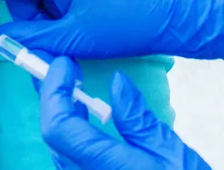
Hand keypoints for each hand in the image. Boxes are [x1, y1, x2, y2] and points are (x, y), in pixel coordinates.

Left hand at [39, 57, 210, 169]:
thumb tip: (116, 82)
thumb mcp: (172, 153)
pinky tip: (81, 112)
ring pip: (56, 147)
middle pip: (52, 135)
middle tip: (63, 66)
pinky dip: (68, 130)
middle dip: (51, 95)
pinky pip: (67, 158)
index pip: (58, 128)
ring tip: (70, 82)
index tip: (65, 64)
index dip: (54, 91)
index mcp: (107, 169)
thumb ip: (138, 119)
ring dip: (57, 111)